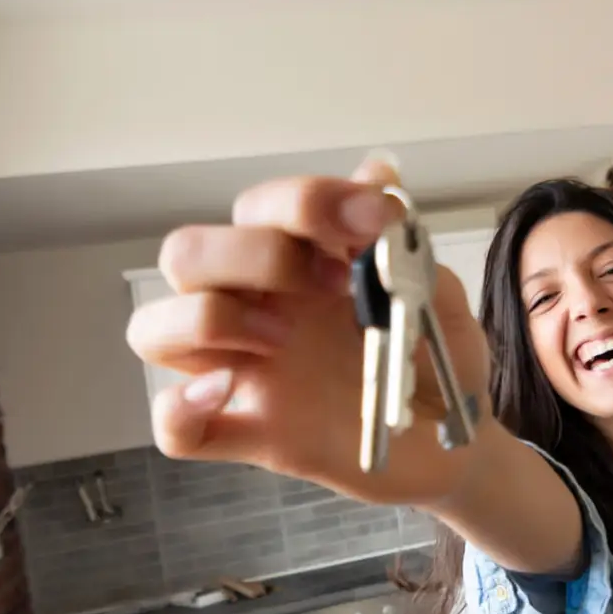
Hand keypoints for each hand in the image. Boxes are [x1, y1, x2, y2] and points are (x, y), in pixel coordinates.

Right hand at [126, 155, 493, 507]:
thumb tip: (377, 171)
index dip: (307, 201)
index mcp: (295, 262)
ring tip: (279, 339)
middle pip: (185, 254)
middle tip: (329, 285)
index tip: (374, 221)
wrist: (459, 442)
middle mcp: (255, 307)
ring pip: (152, 328)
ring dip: (206, 319)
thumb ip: (402, 243)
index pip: (259, 207)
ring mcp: (246, 371)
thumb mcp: (435, 295)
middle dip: (250, 254)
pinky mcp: (251, 434)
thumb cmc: (437, 363)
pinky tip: (227, 394)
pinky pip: (175, 430)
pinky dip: (179, 412)